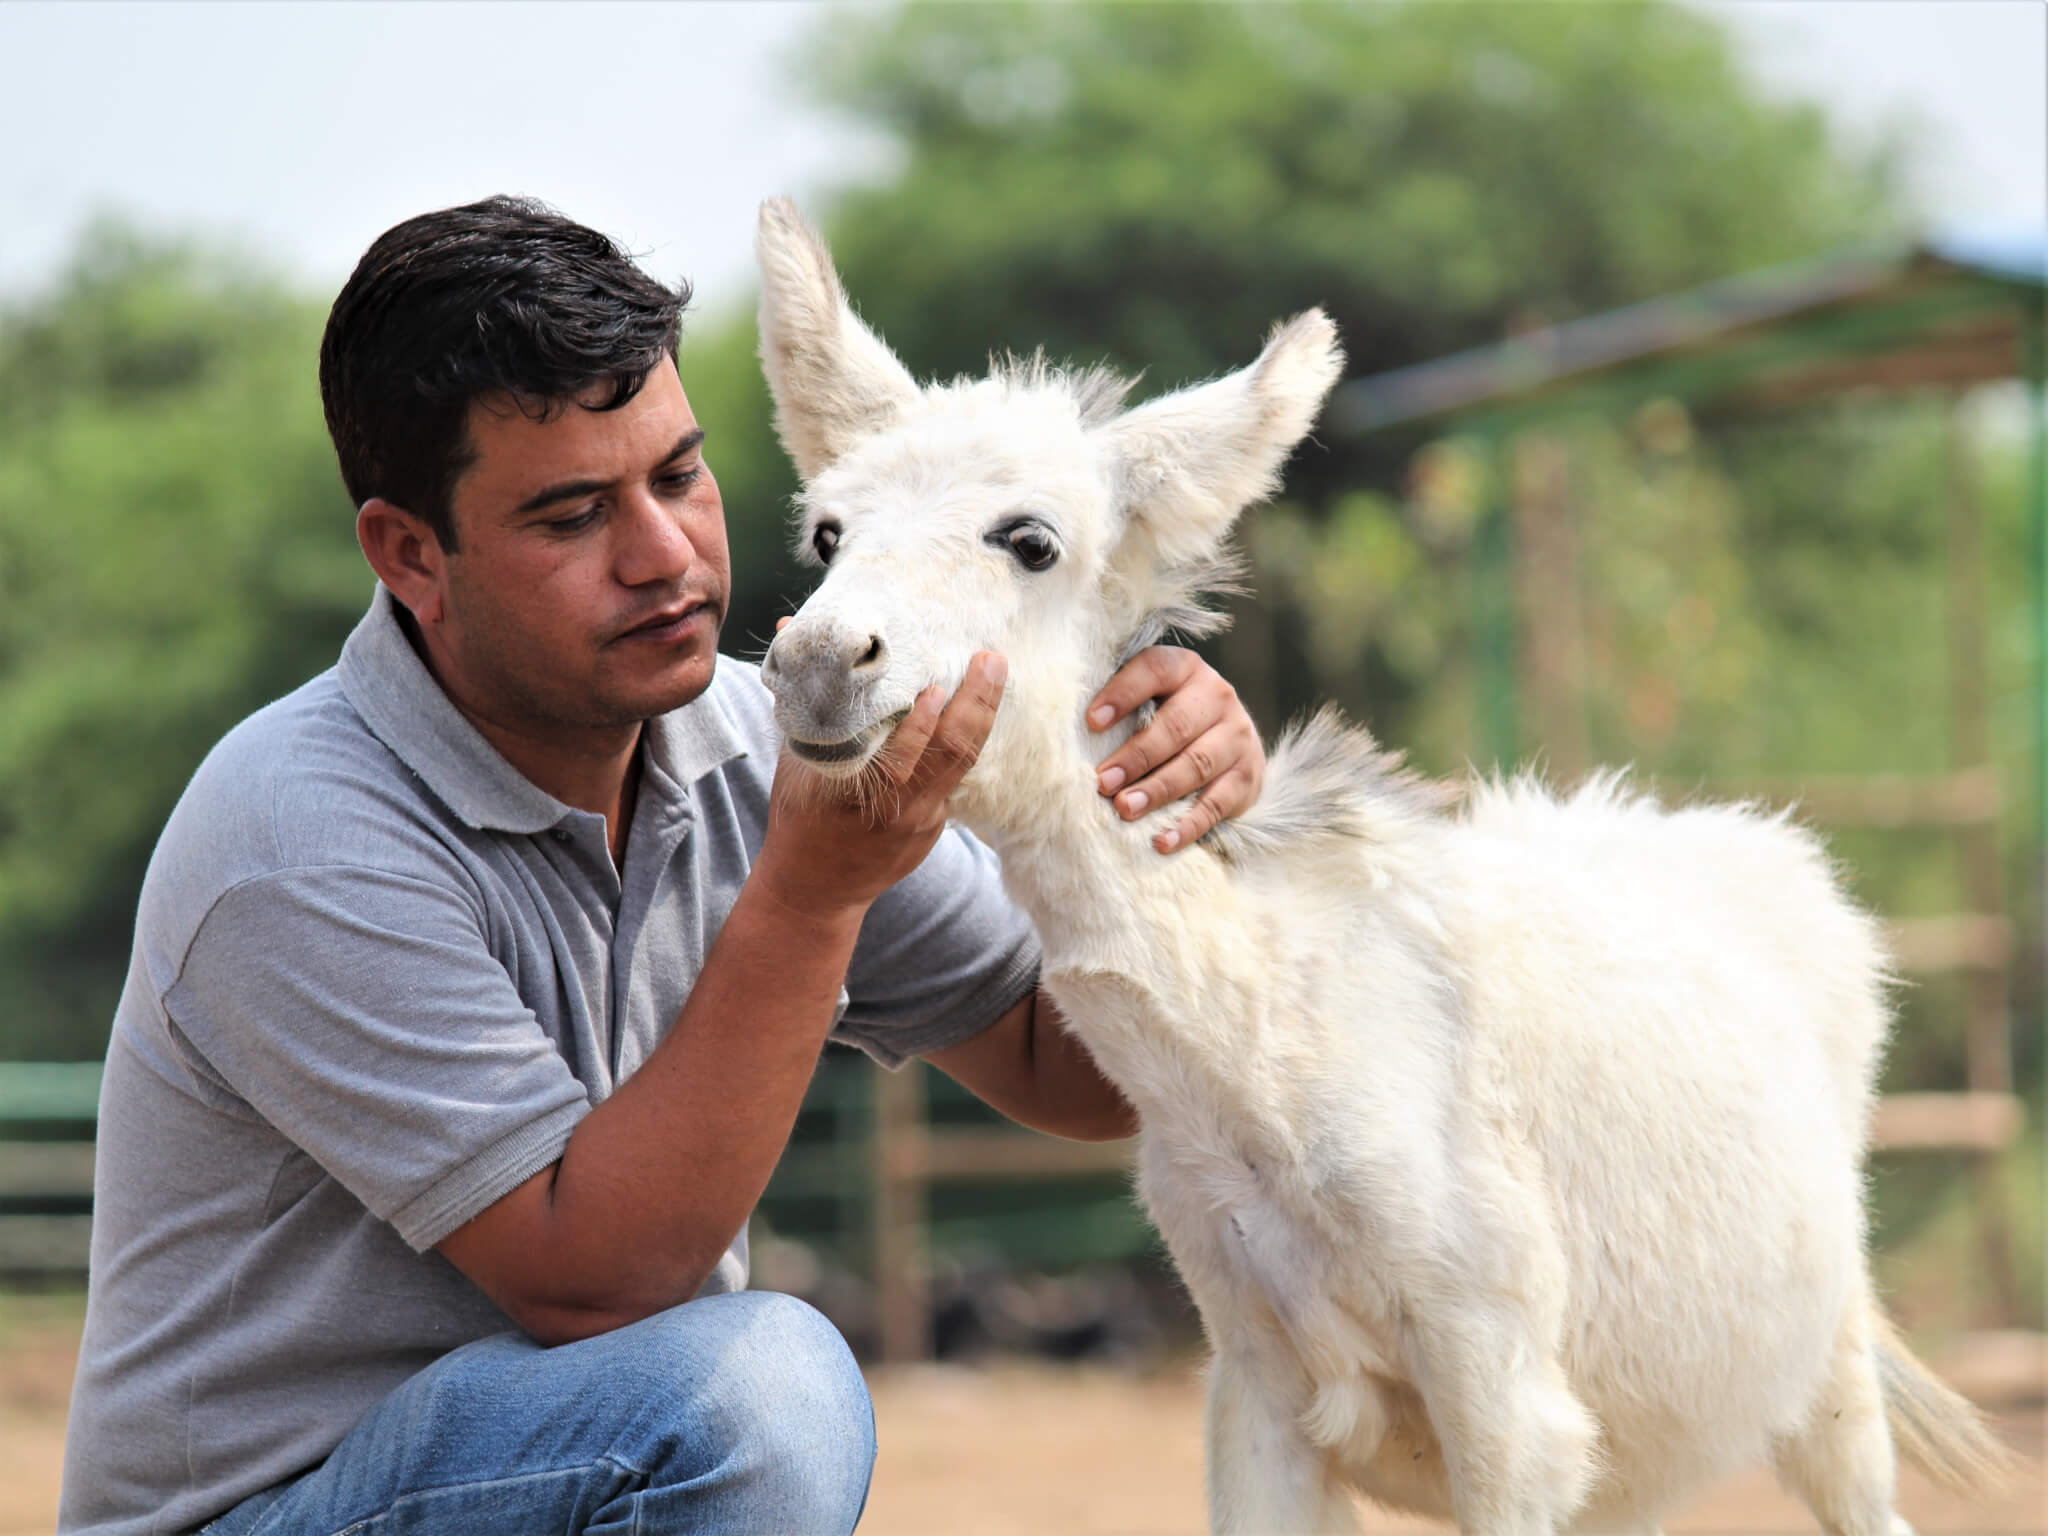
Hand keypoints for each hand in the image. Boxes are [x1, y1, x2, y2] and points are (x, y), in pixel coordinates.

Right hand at [756, 651, 1008, 917]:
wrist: (815, 890)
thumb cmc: (799, 816)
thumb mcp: (794, 760)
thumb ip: (804, 697)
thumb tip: (792, 631)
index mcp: (853, 789)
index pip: (897, 755)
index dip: (921, 724)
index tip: (935, 687)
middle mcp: (894, 807)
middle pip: (948, 753)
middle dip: (975, 702)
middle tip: (990, 660)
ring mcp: (920, 822)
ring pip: (962, 765)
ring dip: (983, 715)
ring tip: (994, 672)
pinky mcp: (934, 830)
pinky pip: (955, 781)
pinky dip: (966, 742)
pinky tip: (977, 710)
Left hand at [1087, 647, 1263, 853]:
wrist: (1229, 741)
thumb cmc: (1166, 718)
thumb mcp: (1147, 697)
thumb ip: (1115, 703)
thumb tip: (1056, 729)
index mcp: (1184, 668)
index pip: (1154, 670)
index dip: (1122, 694)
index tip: (1091, 721)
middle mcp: (1216, 696)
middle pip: (1175, 726)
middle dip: (1136, 757)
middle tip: (1102, 783)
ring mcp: (1236, 737)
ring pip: (1197, 765)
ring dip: (1158, 790)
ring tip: (1125, 809)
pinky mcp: (1246, 777)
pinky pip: (1217, 805)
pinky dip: (1188, 825)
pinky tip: (1161, 841)